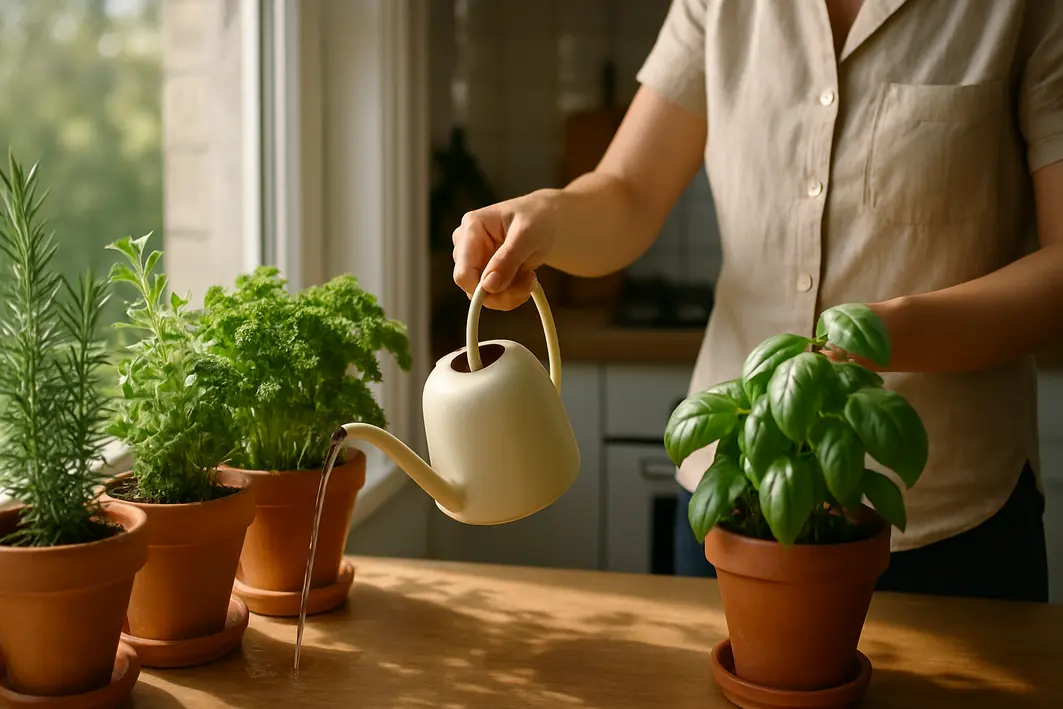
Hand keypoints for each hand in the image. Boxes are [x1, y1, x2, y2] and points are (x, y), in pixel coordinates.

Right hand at [452, 190, 559, 310]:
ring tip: (530, 278)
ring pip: (482, 295)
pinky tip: (525, 279)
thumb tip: (488, 285)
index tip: (511, 290)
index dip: (482, 290)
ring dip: (510, 293)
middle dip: (503, 292)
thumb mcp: (527, 236)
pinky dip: (511, 293)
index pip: (463, 272)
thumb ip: (507, 259)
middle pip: (471, 286)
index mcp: (471, 227)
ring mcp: (472, 259)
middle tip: (530, 281)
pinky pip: (491, 295)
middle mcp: (465, 244)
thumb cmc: (537, 219)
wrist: (546, 220)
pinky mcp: (482, 271)